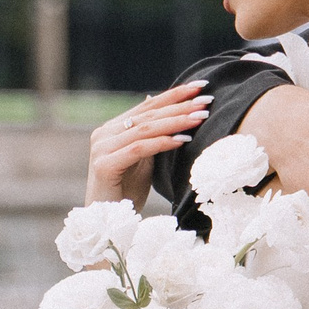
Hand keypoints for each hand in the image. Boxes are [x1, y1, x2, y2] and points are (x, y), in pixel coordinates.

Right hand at [84, 83, 210, 206]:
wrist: (107, 223)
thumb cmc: (126, 191)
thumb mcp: (143, 158)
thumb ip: (149, 134)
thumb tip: (156, 101)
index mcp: (112, 128)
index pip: (148, 106)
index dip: (175, 94)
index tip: (201, 85)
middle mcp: (104, 133)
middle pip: (149, 115)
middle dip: (181, 106)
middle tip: (207, 100)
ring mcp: (101, 148)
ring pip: (145, 129)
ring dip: (176, 121)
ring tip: (200, 117)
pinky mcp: (104, 165)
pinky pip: (139, 149)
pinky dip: (162, 142)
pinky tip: (183, 139)